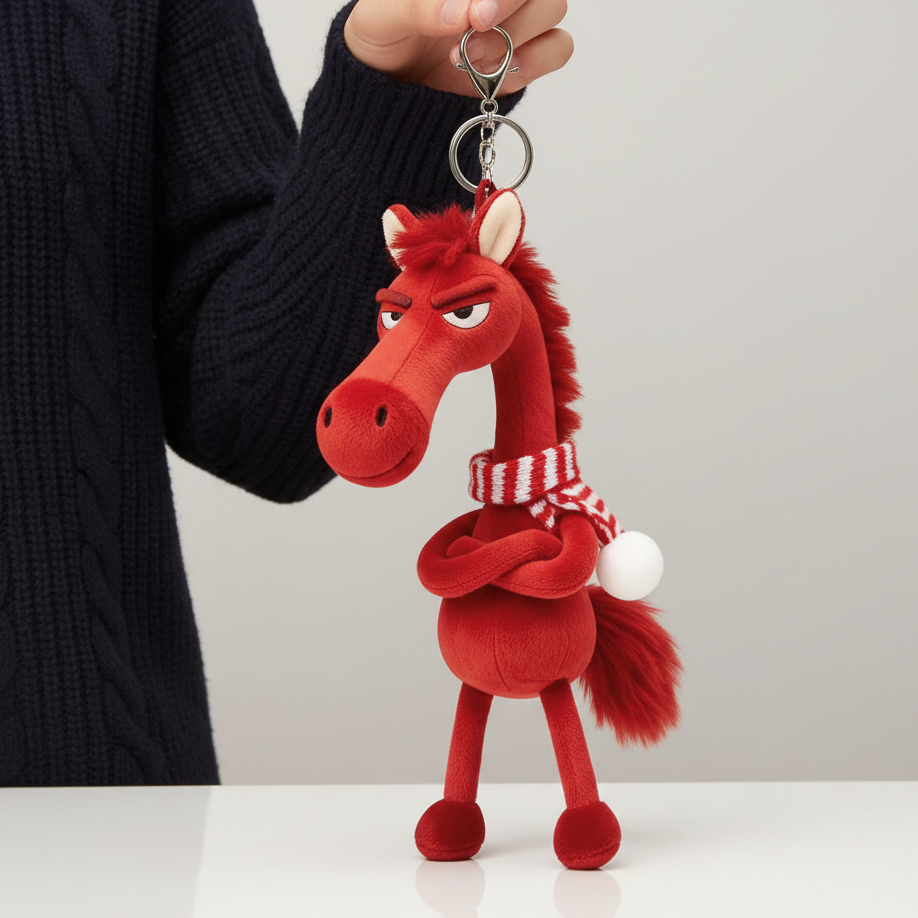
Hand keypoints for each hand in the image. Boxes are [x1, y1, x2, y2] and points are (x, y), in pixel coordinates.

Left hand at [344, 0, 572, 95]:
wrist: (387, 86)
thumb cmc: (382, 36)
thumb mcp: (381, 17)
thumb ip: (418, 7)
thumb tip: (460, 13)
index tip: (476, 15)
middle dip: (510, 12)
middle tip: (469, 40)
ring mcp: (516, 17)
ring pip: (553, 9)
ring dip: (515, 40)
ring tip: (469, 61)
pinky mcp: (524, 56)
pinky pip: (558, 48)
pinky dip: (532, 63)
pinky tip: (494, 74)